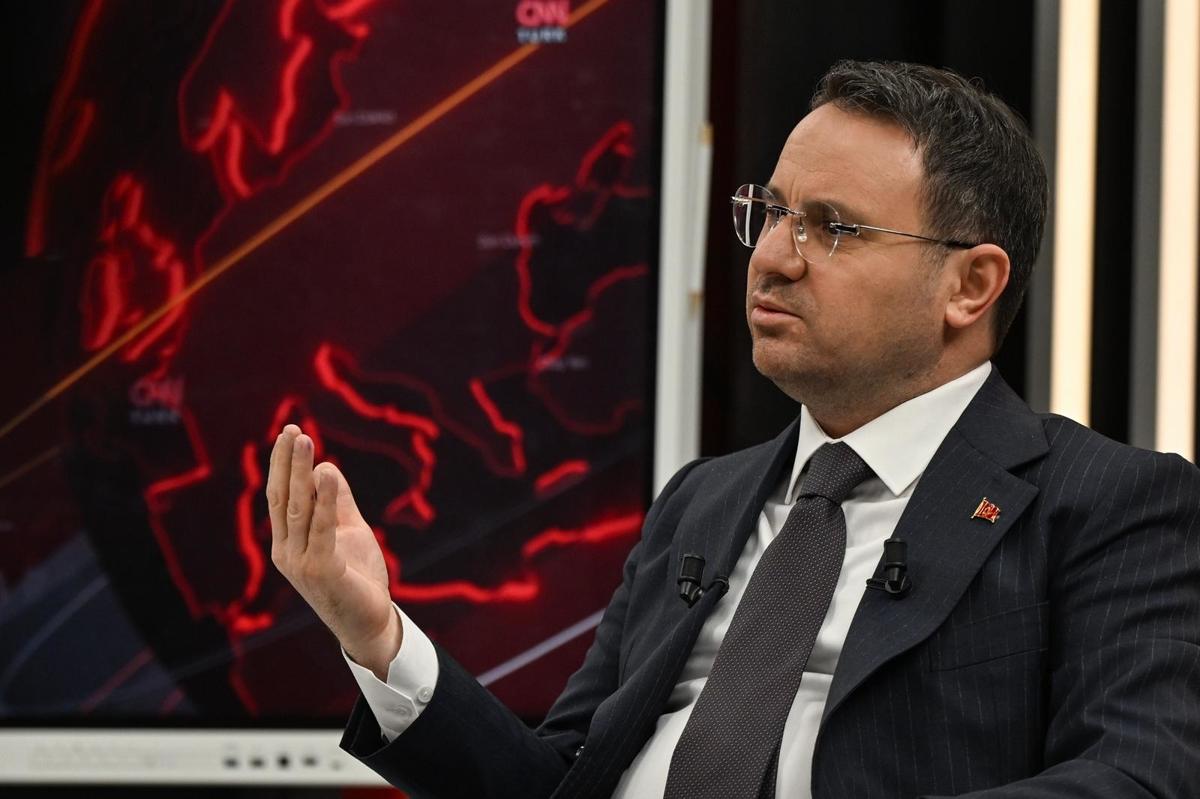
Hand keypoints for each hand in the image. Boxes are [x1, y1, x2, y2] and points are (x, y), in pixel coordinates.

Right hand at [267, 424, 401, 678]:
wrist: (369, 622)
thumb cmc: (357, 577)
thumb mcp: (348, 530)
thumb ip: (338, 501)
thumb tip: (326, 466)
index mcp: (287, 542)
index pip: (280, 497)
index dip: (282, 465)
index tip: (289, 433)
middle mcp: (286, 552)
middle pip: (283, 498)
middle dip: (286, 462)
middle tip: (291, 429)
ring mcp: (300, 563)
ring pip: (299, 509)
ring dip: (300, 472)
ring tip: (304, 441)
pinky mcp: (321, 570)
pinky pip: (322, 528)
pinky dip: (325, 500)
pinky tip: (327, 473)